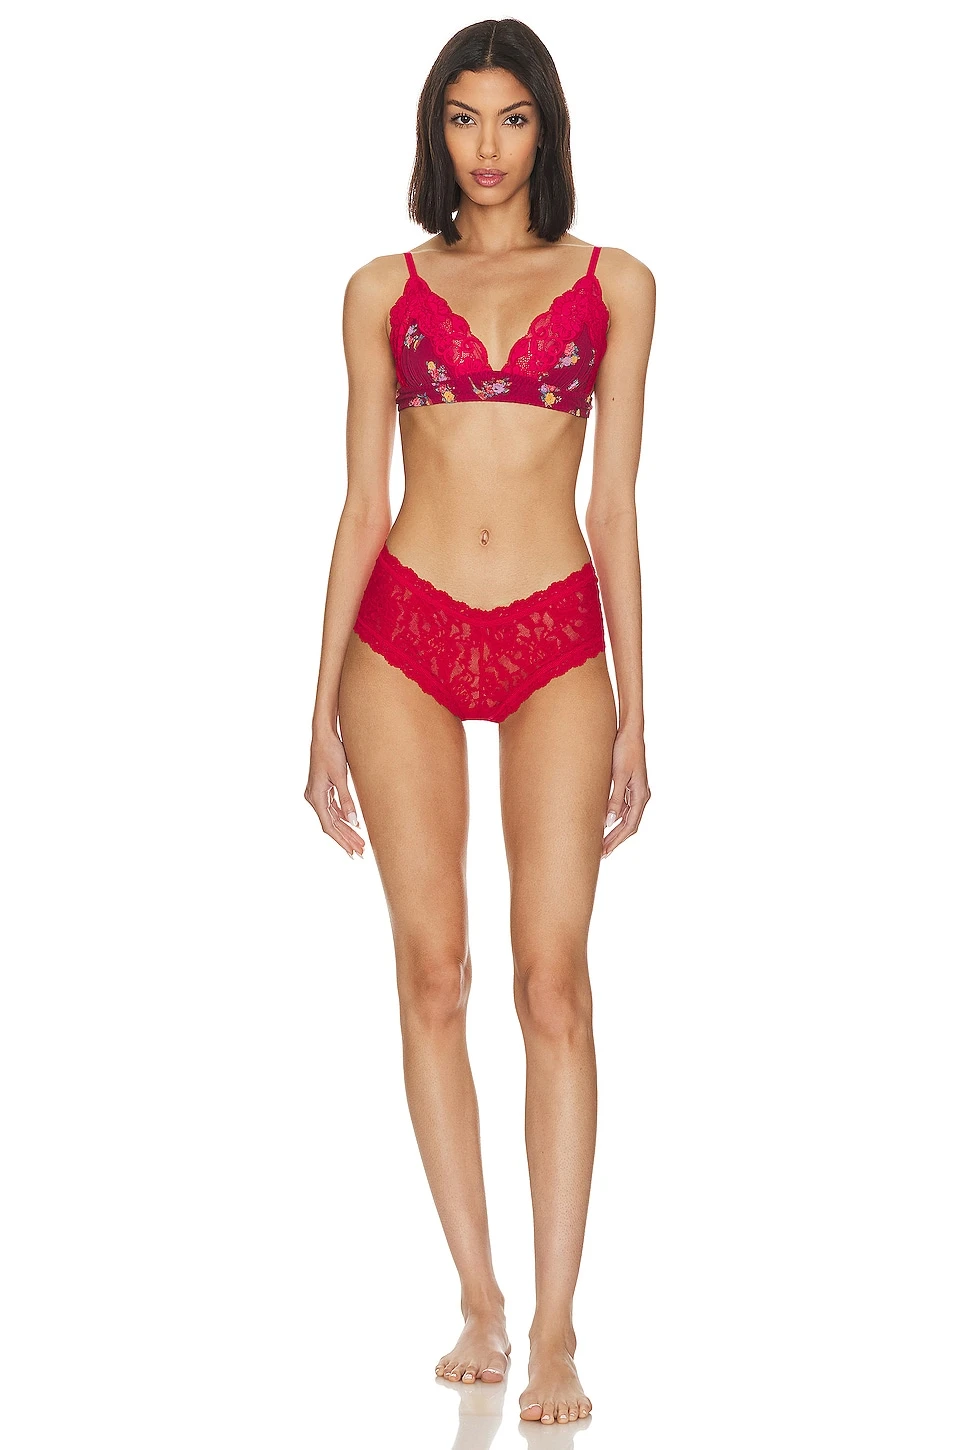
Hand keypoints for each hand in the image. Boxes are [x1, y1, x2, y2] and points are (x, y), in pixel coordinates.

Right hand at [304, 729, 366, 858]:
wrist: (323, 734)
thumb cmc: (331, 752)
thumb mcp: (340, 776)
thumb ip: (347, 800)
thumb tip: (354, 822)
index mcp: (316, 797)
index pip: (329, 826)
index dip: (342, 841)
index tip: (353, 853)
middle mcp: (313, 797)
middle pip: (331, 824)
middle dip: (346, 839)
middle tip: (361, 852)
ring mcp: (317, 793)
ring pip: (332, 817)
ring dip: (345, 829)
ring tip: (359, 842)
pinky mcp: (322, 788)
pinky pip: (332, 808)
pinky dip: (342, 817)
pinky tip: (352, 824)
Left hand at [601, 729, 649, 858]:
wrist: (630, 733)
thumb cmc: (624, 751)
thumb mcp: (618, 776)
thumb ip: (614, 799)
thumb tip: (608, 822)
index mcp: (641, 795)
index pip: (630, 825)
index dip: (617, 840)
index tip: (604, 851)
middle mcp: (641, 795)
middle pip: (629, 825)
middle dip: (615, 840)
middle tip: (601, 854)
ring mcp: (637, 791)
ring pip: (627, 818)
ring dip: (615, 831)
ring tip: (601, 843)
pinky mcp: (630, 786)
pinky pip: (625, 808)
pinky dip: (616, 819)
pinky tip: (605, 823)